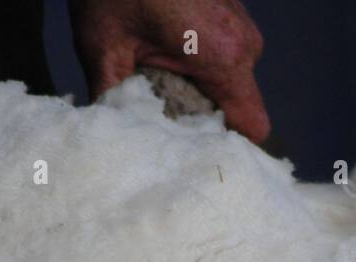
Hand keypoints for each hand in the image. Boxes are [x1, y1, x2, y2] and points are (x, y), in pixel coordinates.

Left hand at [70, 0, 269, 142]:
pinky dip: (200, 64)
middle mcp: (244, 43)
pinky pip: (225, 56)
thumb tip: (108, 140)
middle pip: (239, 109)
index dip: (226, 148)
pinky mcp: (232, 13)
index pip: (252, 129)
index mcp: (224, 57)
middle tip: (161, 118)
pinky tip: (166, 54)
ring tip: (158, 80)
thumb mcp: (103, 47)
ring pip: (231, 83)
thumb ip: (111, 100)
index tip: (193, 154)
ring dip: (200, 90)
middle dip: (203, 119)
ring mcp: (242, 24)